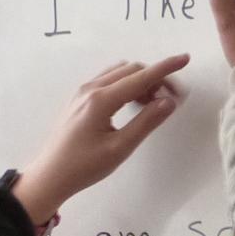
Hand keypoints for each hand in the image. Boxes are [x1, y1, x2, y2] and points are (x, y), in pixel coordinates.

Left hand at [12, 54, 190, 223]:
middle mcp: (90, 88)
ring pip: (119, 73)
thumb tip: (169, 101)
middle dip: (155, 78)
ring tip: (153, 104)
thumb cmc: (84, 167)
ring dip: (140, 81)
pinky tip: (133, 103)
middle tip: (172, 99)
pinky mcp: (79, 99)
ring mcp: (82, 92)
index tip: (185, 59)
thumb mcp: (119, 148)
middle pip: (131, 70)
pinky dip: (125, 84)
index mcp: (101, 100)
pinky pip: (107, 80)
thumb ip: (146, 122)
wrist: (49, 175)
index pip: (140, 76)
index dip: (165, 68)